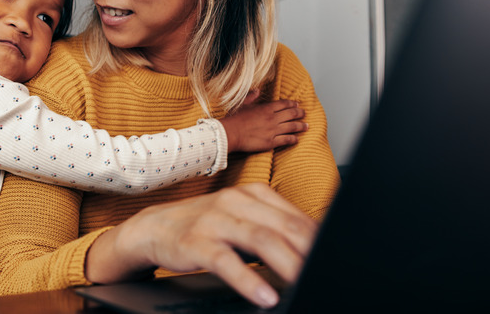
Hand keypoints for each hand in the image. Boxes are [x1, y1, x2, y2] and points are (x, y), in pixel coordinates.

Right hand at [85, 184, 317, 308]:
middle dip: (310, 250)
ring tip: (305, 281)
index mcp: (252, 194)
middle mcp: (236, 202)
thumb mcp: (242, 218)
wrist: (154, 227)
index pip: (295, 216)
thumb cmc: (206, 226)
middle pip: (283, 226)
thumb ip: (273, 228)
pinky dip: (247, 280)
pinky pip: (226, 261)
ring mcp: (215, 221)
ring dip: (287, 263)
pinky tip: (265, 295)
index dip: (318, 238)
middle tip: (327, 270)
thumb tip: (312, 247)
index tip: (335, 257)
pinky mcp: (196, 242)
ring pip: (260, 239)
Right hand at [219, 98, 307, 152]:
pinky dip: (294, 139)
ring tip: (306, 126)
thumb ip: (252, 97)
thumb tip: (257, 90)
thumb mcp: (243, 104)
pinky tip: (297, 139)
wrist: (230, 133)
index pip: (284, 104)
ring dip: (301, 126)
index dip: (292, 104)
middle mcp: (272, 118)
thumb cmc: (234, 119)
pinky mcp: (271, 142)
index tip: (297, 104)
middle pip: (291, 114)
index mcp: (266, 108)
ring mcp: (273, 130)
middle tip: (305, 113)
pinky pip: (286, 140)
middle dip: (300, 113)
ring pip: (292, 127)